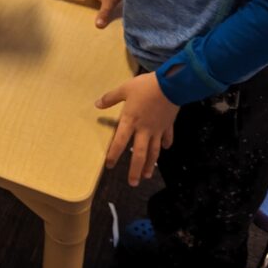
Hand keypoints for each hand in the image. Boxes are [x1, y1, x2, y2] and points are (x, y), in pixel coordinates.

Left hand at [96, 72, 177, 186]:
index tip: (109, 165)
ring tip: (147, 175)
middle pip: (139, 154)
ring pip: (154, 151)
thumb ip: (110, 98)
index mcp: (131, 121)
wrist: (171, 85)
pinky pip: (167, 138)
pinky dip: (166, 144)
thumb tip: (97, 105)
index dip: (114, 154)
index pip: (120, 142)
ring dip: (151, 164)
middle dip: (136, 169)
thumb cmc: (145, 87)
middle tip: (133, 183)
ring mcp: (158, 129)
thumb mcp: (124, 89)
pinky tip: (165, 149)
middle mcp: (144, 129)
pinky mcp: (168, 125)